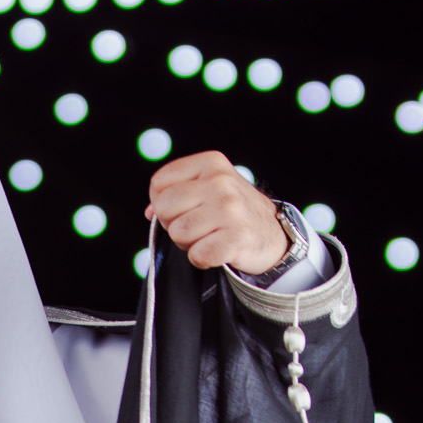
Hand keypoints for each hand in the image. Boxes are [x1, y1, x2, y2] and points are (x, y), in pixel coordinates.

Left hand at [144, 151, 287, 274]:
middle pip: (164, 208)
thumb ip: (175, 192)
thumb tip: (150, 212)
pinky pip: (197, 255)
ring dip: (189, 243)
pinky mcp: (236, 238)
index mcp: (211, 163)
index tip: (183, 208)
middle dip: (173, 223)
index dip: (162, 202)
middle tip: (197, 226)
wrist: (272, 233)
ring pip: (178, 233)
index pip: (159, 183)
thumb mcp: (208, 187)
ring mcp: (230, 210)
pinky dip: (202, 259)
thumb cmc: (233, 211)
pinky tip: (217, 250)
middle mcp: (221, 182)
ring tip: (210, 236)